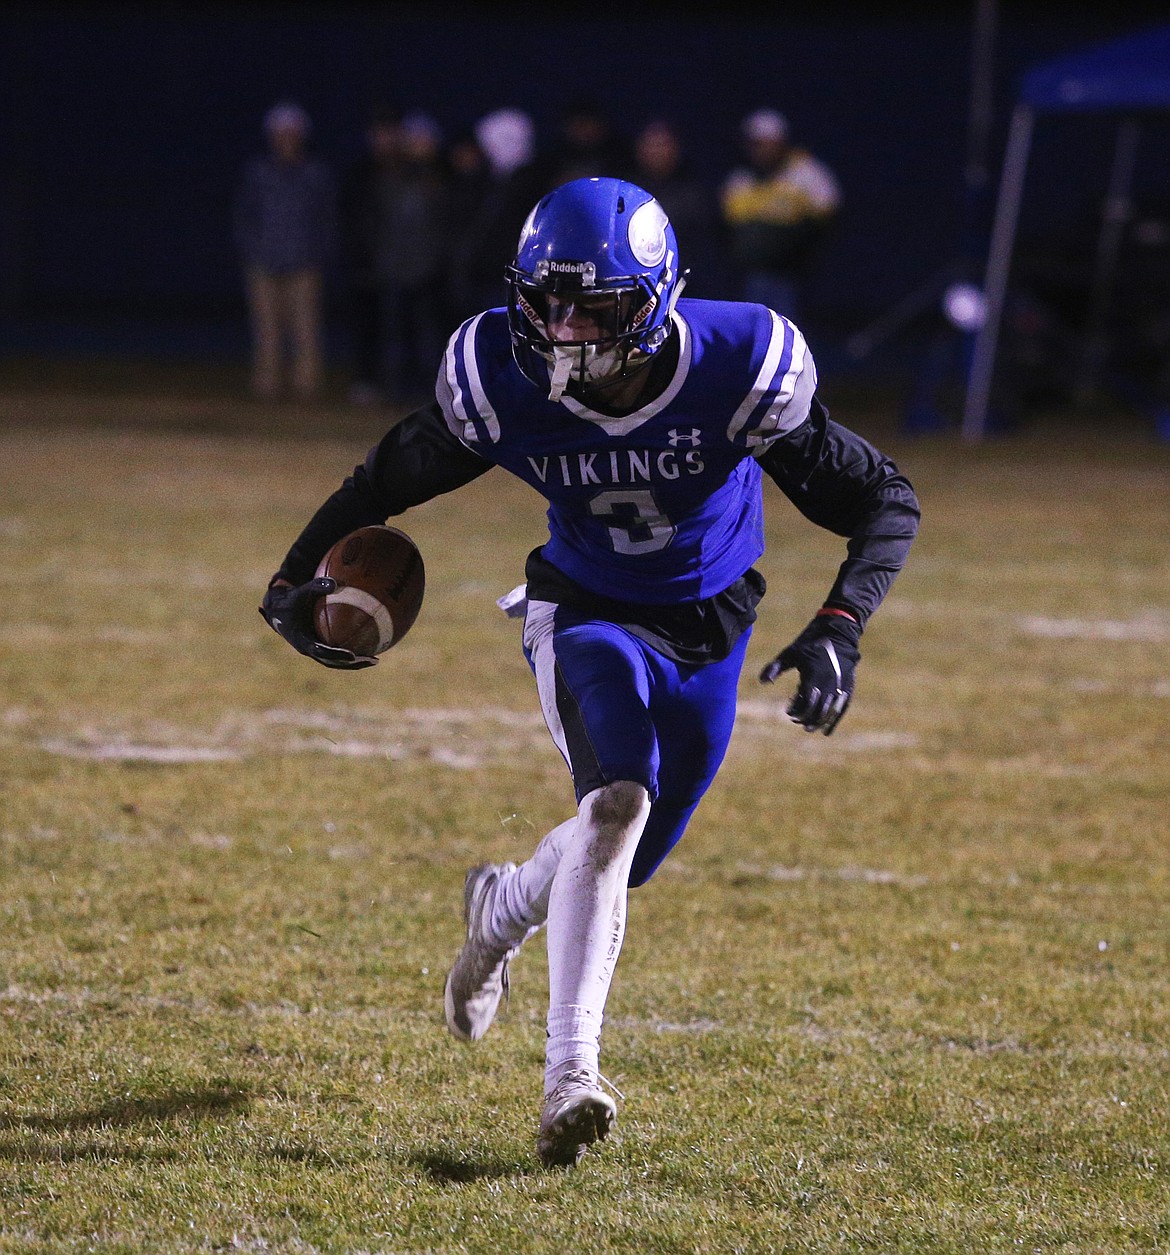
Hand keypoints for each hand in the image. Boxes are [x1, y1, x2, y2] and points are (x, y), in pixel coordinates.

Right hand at [259, 577, 377, 669]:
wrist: (277, 610)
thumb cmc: (290, 601)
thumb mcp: (300, 593)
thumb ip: (316, 587)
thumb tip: (334, 582)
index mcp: (302, 640)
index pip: (321, 652)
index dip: (336, 655)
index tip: (352, 655)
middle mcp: (308, 649)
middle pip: (333, 662)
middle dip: (352, 664)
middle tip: (371, 660)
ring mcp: (313, 650)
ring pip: (336, 662)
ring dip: (354, 663)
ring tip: (374, 660)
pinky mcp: (317, 647)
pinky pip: (336, 654)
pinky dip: (350, 655)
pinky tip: (367, 649)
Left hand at [760, 613, 860, 734]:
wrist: (838, 631)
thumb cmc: (810, 642)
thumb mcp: (791, 652)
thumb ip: (776, 667)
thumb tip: (761, 681)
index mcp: (814, 676)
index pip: (806, 703)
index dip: (797, 711)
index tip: (788, 712)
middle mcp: (829, 683)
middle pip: (819, 710)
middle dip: (806, 719)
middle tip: (796, 722)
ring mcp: (840, 685)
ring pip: (830, 712)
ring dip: (818, 722)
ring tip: (808, 728)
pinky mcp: (848, 686)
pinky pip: (842, 708)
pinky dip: (834, 721)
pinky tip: (827, 732)